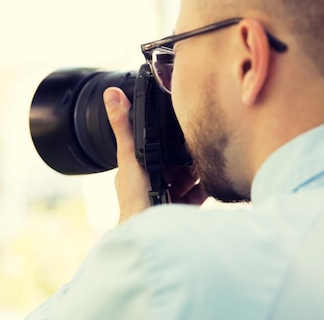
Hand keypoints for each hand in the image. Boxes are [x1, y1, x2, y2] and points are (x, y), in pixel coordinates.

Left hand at [104, 88, 208, 222]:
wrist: (152, 230)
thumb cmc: (135, 198)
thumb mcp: (129, 155)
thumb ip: (123, 126)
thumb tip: (111, 94)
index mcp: (135, 171)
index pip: (149, 149)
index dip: (162, 139)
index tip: (176, 125)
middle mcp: (150, 183)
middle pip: (171, 163)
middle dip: (183, 154)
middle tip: (196, 141)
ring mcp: (167, 197)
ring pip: (186, 177)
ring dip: (196, 168)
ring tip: (206, 156)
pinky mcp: (182, 209)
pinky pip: (198, 194)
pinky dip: (205, 185)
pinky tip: (212, 176)